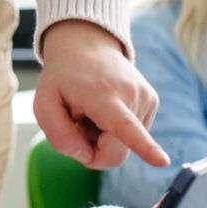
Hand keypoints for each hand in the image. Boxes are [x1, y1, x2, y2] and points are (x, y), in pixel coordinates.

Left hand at [34, 19, 167, 169]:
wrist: (86, 45)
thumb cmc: (62, 79)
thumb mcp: (43, 105)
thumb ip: (59, 137)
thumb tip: (88, 157)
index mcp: (102, 96)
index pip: (125, 126)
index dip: (145, 147)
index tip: (163, 162)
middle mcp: (131, 95)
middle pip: (116, 153)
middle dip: (93, 149)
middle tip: (78, 122)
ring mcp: (146, 97)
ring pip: (124, 146)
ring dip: (103, 136)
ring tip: (94, 109)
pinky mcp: (152, 100)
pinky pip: (133, 135)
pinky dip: (115, 129)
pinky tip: (106, 108)